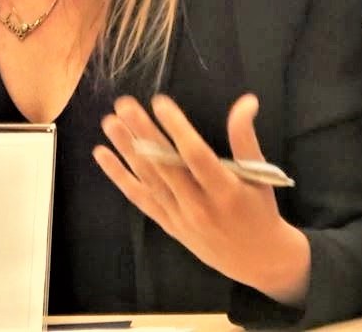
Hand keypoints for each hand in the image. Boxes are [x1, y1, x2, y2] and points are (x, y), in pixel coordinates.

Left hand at [94, 93, 310, 306]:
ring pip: (148, 179)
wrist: (256, 260)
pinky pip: (139, 197)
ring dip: (126, 149)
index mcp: (225, 191)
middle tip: (124, 105)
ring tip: (110, 122)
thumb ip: (246, 138)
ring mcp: (179, 216)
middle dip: (143, 132)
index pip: (196, 155)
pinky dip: (119, 176)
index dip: (177, 128)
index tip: (160, 101)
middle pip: (165, 165)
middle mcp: (198, 205)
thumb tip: (246, 101)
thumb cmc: (259, 211)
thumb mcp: (260, 175)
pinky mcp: (166, 223)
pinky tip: (102, 154)